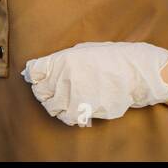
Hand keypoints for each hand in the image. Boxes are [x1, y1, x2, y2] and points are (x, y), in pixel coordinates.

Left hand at [22, 41, 167, 126]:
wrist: (133, 71)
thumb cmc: (109, 58)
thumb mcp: (82, 50)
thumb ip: (61, 59)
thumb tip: (40, 68)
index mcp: (62, 60)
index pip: (34, 71)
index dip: (35, 76)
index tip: (39, 78)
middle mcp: (63, 77)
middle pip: (40, 91)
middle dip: (45, 91)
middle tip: (56, 90)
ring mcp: (72, 95)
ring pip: (51, 107)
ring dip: (56, 104)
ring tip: (67, 99)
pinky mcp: (83, 110)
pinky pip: (66, 117)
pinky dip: (68, 115)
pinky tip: (75, 108)